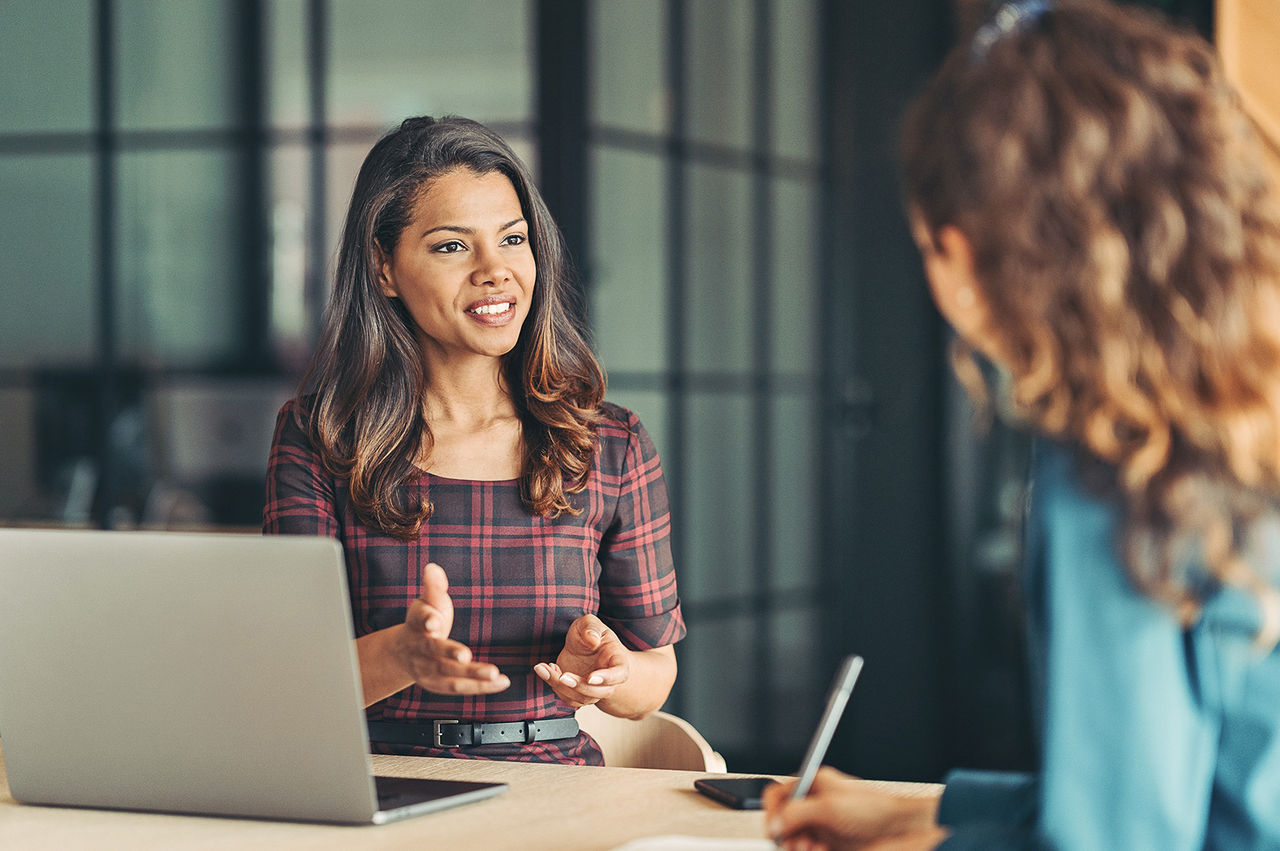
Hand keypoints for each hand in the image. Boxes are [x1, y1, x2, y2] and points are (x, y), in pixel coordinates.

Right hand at [392, 563, 509, 694]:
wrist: (403, 652)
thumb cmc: (423, 621)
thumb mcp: (427, 602)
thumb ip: (433, 587)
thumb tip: (433, 567)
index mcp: (417, 625)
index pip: (420, 622)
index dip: (427, 621)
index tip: (434, 622)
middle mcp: (420, 650)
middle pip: (434, 652)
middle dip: (449, 653)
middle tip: (466, 655)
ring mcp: (428, 671)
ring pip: (449, 676)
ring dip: (471, 676)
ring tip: (494, 673)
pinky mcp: (439, 685)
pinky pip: (461, 688)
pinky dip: (481, 687)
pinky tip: (503, 682)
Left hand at [533, 614, 630, 708]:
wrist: (583, 645)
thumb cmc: (590, 633)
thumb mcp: (590, 623)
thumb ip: (592, 628)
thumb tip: (592, 640)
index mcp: (617, 661)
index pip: (619, 674)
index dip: (607, 678)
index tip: (590, 677)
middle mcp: (608, 680)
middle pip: (600, 692)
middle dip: (580, 686)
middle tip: (563, 676)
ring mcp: (593, 689)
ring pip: (581, 698)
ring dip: (561, 687)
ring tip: (544, 668)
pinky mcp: (577, 693)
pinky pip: (567, 697)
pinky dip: (554, 685)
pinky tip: (548, 669)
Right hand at [762, 767, 945, 850]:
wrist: (900, 830)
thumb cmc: (872, 808)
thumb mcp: (829, 807)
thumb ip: (797, 813)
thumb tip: (773, 823)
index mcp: (811, 785)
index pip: (777, 795)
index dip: (771, 811)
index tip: (773, 829)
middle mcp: (813, 804)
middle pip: (782, 821)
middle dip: (785, 834)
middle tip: (795, 844)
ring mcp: (820, 825)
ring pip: (793, 839)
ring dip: (797, 846)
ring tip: (810, 848)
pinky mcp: (828, 843)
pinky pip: (807, 850)